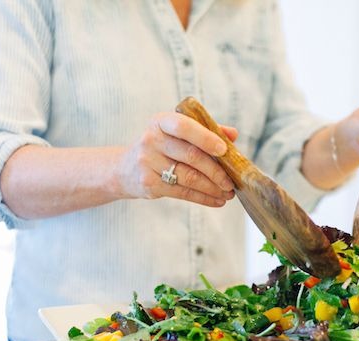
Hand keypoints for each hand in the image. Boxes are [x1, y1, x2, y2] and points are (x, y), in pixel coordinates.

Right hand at [119, 112, 237, 206]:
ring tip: (227, 193)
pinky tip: (216, 200)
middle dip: (216, 171)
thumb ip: (204, 130)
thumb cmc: (161, 147)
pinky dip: (203, 198)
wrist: (125, 169)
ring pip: (188, 177)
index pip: (184, 126)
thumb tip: (232, 134)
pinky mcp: (149, 184)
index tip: (224, 150)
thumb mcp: (176, 133)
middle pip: (191, 156)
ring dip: (212, 188)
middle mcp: (151, 139)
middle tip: (231, 181)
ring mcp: (147, 162)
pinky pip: (182, 192)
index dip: (206, 138)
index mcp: (161, 122)